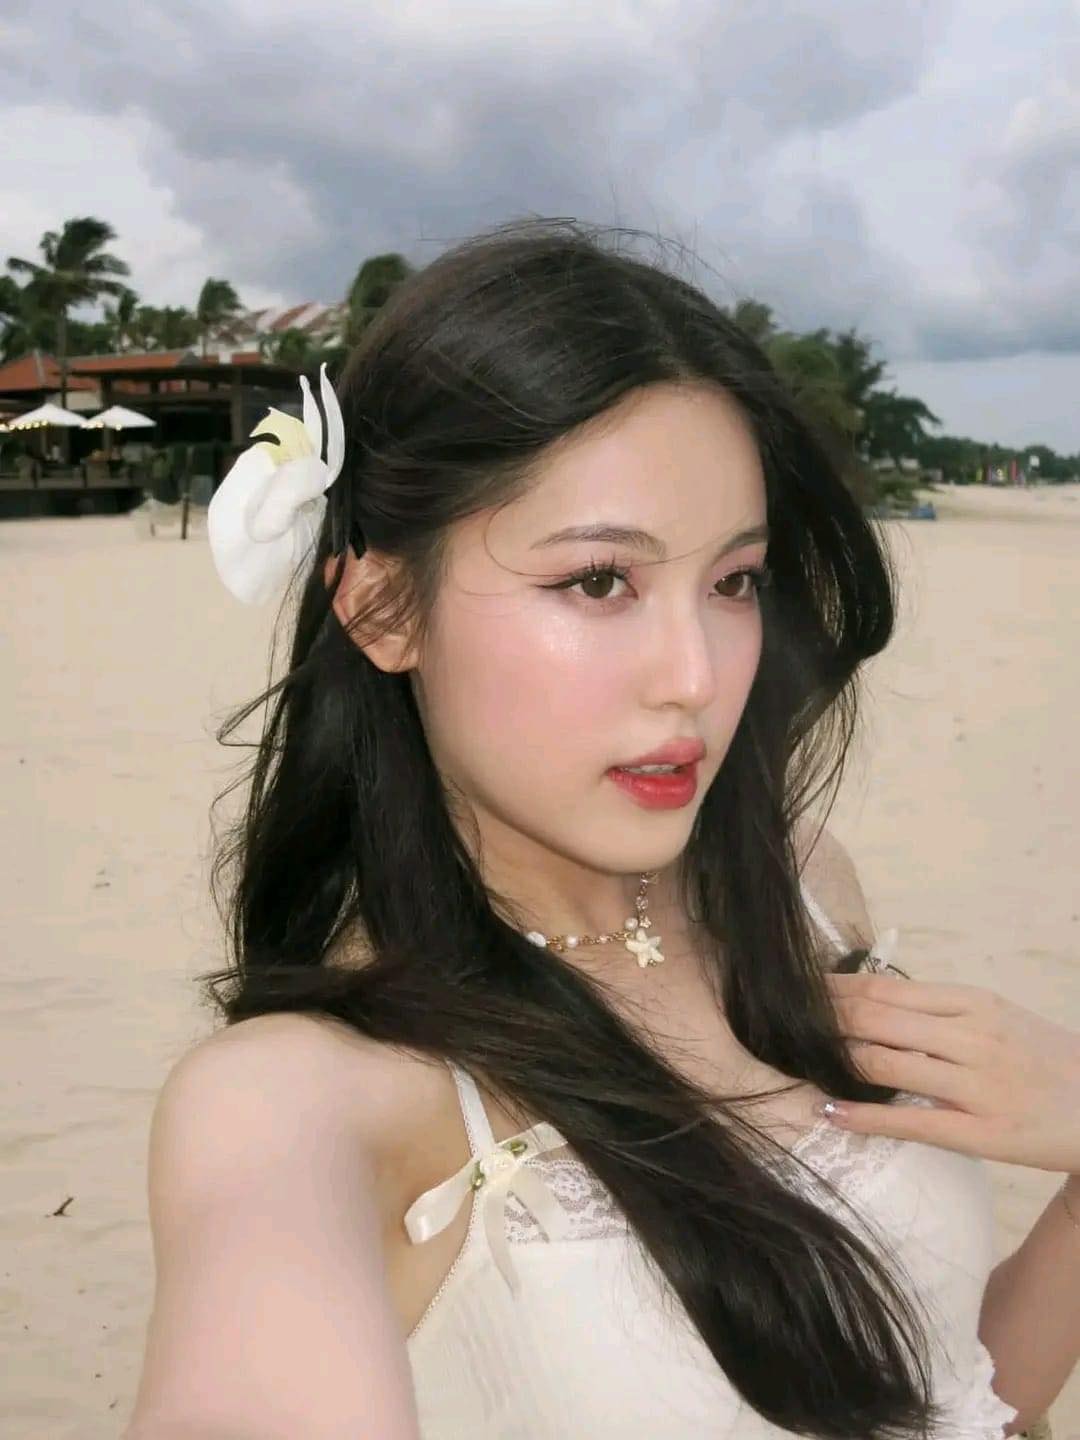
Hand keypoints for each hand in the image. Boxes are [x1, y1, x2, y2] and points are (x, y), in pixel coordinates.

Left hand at [821, 970, 1079, 1175]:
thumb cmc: (1044, 1058)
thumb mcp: (999, 1015)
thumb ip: (942, 1009)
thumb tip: (872, 1000)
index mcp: (973, 1002)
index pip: (886, 989)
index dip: (835, 990)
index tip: (799, 991)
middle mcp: (972, 1037)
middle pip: (876, 1020)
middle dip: (823, 1020)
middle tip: (783, 1022)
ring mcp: (976, 1085)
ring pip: (886, 1064)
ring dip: (835, 1060)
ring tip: (798, 1060)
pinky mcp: (979, 1131)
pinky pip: (909, 1120)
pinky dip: (863, 1115)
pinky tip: (830, 1111)